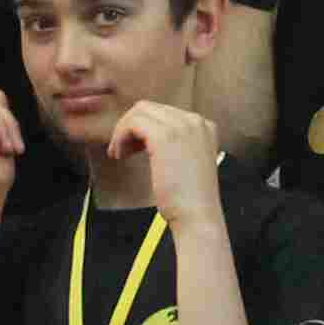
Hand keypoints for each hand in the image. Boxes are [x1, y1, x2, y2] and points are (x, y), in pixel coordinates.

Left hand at [108, 102, 223, 227]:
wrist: (198, 216)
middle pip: (150, 108)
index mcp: (204, 126)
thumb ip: (175, 144)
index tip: (135, 148)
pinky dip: (120, 137)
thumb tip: (143, 135)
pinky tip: (119, 155)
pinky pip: (132, 123)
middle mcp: (195, 121)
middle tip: (123, 151)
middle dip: (131, 127)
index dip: (145, 129)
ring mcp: (181, 127)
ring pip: (139, 112)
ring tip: (119, 153)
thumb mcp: (187, 162)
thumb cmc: (189, 199)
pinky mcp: (164, 137)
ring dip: (123, 131)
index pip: (165, 113)